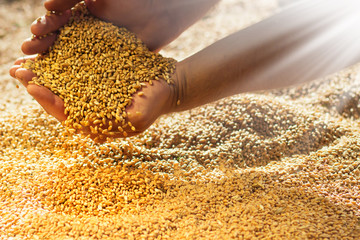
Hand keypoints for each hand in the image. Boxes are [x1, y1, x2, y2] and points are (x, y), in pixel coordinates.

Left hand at [10, 56, 177, 139]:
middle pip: (58, 97)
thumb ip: (117, 122)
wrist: (165, 84)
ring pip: (61, 81)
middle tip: (18, 70)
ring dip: (43, 70)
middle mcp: (89, 106)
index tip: (33, 87)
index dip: (49, 101)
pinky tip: (47, 46)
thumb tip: (92, 128)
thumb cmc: (155, 102)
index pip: (67, 114)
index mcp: (96, 122)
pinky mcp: (94, 73)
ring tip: (25, 57)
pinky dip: (58, 58)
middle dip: (37, 84)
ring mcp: (90, 89)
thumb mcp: (140, 115)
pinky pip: (73, 67)